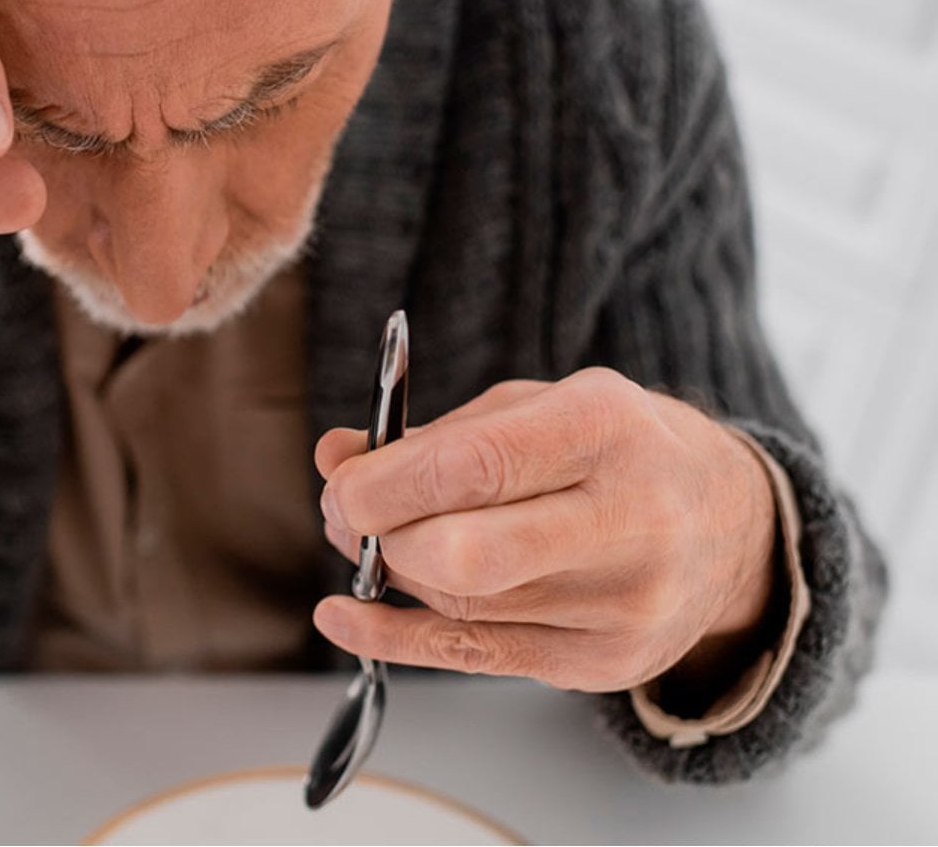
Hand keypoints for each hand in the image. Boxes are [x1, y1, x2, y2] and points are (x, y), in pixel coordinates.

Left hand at [313, 368, 778, 693]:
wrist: (734, 525)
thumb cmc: (617, 451)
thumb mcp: (537, 408)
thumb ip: (436, 435)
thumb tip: (335, 458)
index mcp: (606, 428)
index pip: (477, 466)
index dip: (386, 484)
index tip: (341, 485)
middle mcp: (628, 518)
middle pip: (469, 554)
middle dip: (383, 539)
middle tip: (347, 517)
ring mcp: (624, 602)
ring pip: (464, 606)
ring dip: (391, 576)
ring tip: (367, 544)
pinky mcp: (608, 661)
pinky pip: (477, 658)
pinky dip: (396, 637)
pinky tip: (346, 617)